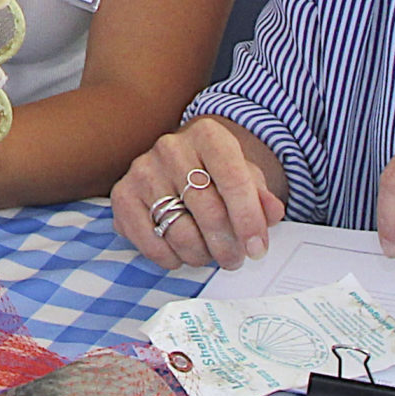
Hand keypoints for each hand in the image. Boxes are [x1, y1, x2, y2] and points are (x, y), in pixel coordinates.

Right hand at [113, 118, 284, 271]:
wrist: (180, 161)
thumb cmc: (216, 173)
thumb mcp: (246, 176)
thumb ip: (262, 197)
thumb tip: (272, 214)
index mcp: (207, 135)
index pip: (234, 180)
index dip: (249, 220)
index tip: (257, 249)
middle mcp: (171, 147)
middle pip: (207, 210)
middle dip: (226, 245)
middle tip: (235, 260)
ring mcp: (143, 170)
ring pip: (179, 231)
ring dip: (200, 255)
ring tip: (209, 255)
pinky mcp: (122, 194)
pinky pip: (150, 241)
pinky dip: (170, 257)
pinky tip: (181, 254)